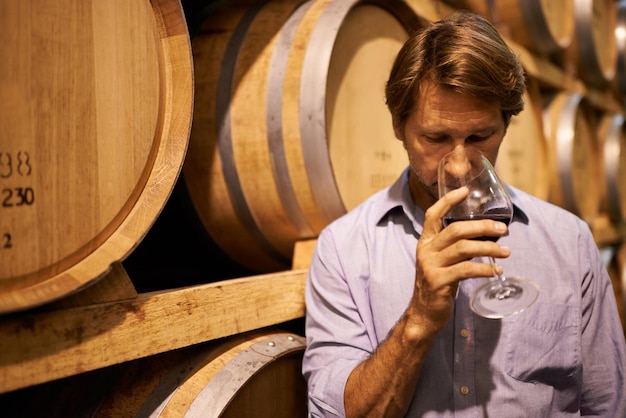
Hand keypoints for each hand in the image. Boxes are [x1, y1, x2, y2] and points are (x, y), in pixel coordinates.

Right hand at [411, 187, 510, 328]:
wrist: (424, 312)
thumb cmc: (438, 283)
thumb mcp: (441, 259)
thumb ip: (454, 246)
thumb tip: (485, 232)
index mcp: (425, 241)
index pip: (433, 214)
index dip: (448, 201)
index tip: (466, 191)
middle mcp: (426, 250)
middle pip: (456, 230)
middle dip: (482, 227)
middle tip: (502, 229)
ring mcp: (431, 266)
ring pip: (464, 248)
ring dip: (489, 248)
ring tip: (506, 251)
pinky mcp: (439, 281)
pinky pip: (466, 270)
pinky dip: (485, 269)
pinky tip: (496, 270)